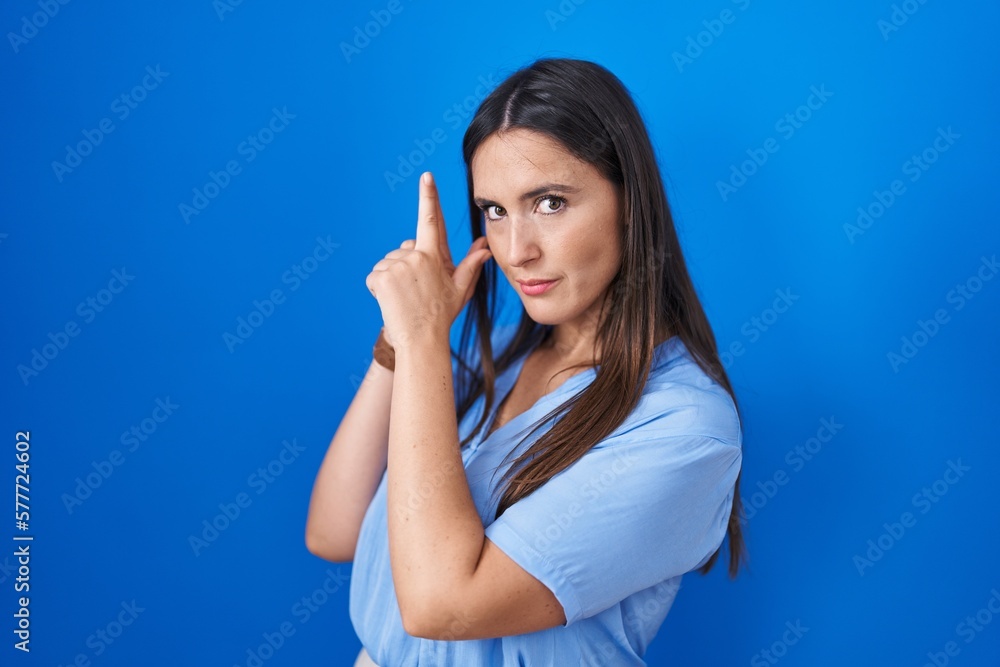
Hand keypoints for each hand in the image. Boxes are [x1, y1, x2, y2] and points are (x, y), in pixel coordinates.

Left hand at [366, 172, 490, 349]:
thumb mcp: (460, 289)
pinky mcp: (381, 276)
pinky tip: (391, 301)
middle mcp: (415, 255)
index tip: (427, 176)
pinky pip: (375, 276)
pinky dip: (379, 288)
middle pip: (404, 249)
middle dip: (407, 266)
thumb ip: (471, 265)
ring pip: (389, 263)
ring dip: (392, 279)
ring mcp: (397, 265)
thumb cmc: (441, 315)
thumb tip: (485, 247)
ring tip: (404, 298)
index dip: (429, 196)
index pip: (430, 219)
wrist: (421, 340)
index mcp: (433, 255)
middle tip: (416, 292)